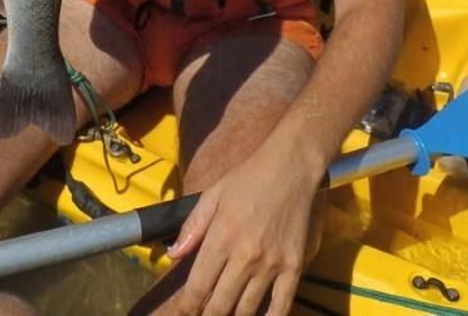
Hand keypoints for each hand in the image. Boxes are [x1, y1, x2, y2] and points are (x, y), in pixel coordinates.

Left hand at [160, 140, 321, 315]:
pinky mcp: (294, 266)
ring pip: (246, 309)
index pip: (198, 288)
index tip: (183, 314)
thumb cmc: (249, 177)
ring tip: (226, 315)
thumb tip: (173, 255)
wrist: (292, 166)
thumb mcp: (213, 195)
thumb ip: (192, 227)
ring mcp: (271, 264)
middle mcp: (244, 257)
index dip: (187, 308)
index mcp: (221, 239)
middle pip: (220, 305)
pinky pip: (281, 304)